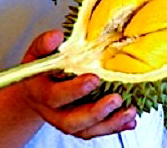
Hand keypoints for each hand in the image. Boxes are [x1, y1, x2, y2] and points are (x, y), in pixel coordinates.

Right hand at [14, 30, 137, 138]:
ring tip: (129, 111)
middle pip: (71, 121)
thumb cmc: (42, 70)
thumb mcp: (38, 53)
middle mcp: (53, 113)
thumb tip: (56, 35)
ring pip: (87, 130)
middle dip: (96, 112)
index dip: (74, 90)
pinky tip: (130, 120)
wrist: (36, 90)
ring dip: (110, 123)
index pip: (54, 96)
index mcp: (40, 94)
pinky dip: (116, 127)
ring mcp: (67, 122)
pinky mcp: (81, 127)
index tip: (94, 78)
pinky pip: (98, 131)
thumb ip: (45, 44)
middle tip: (116, 99)